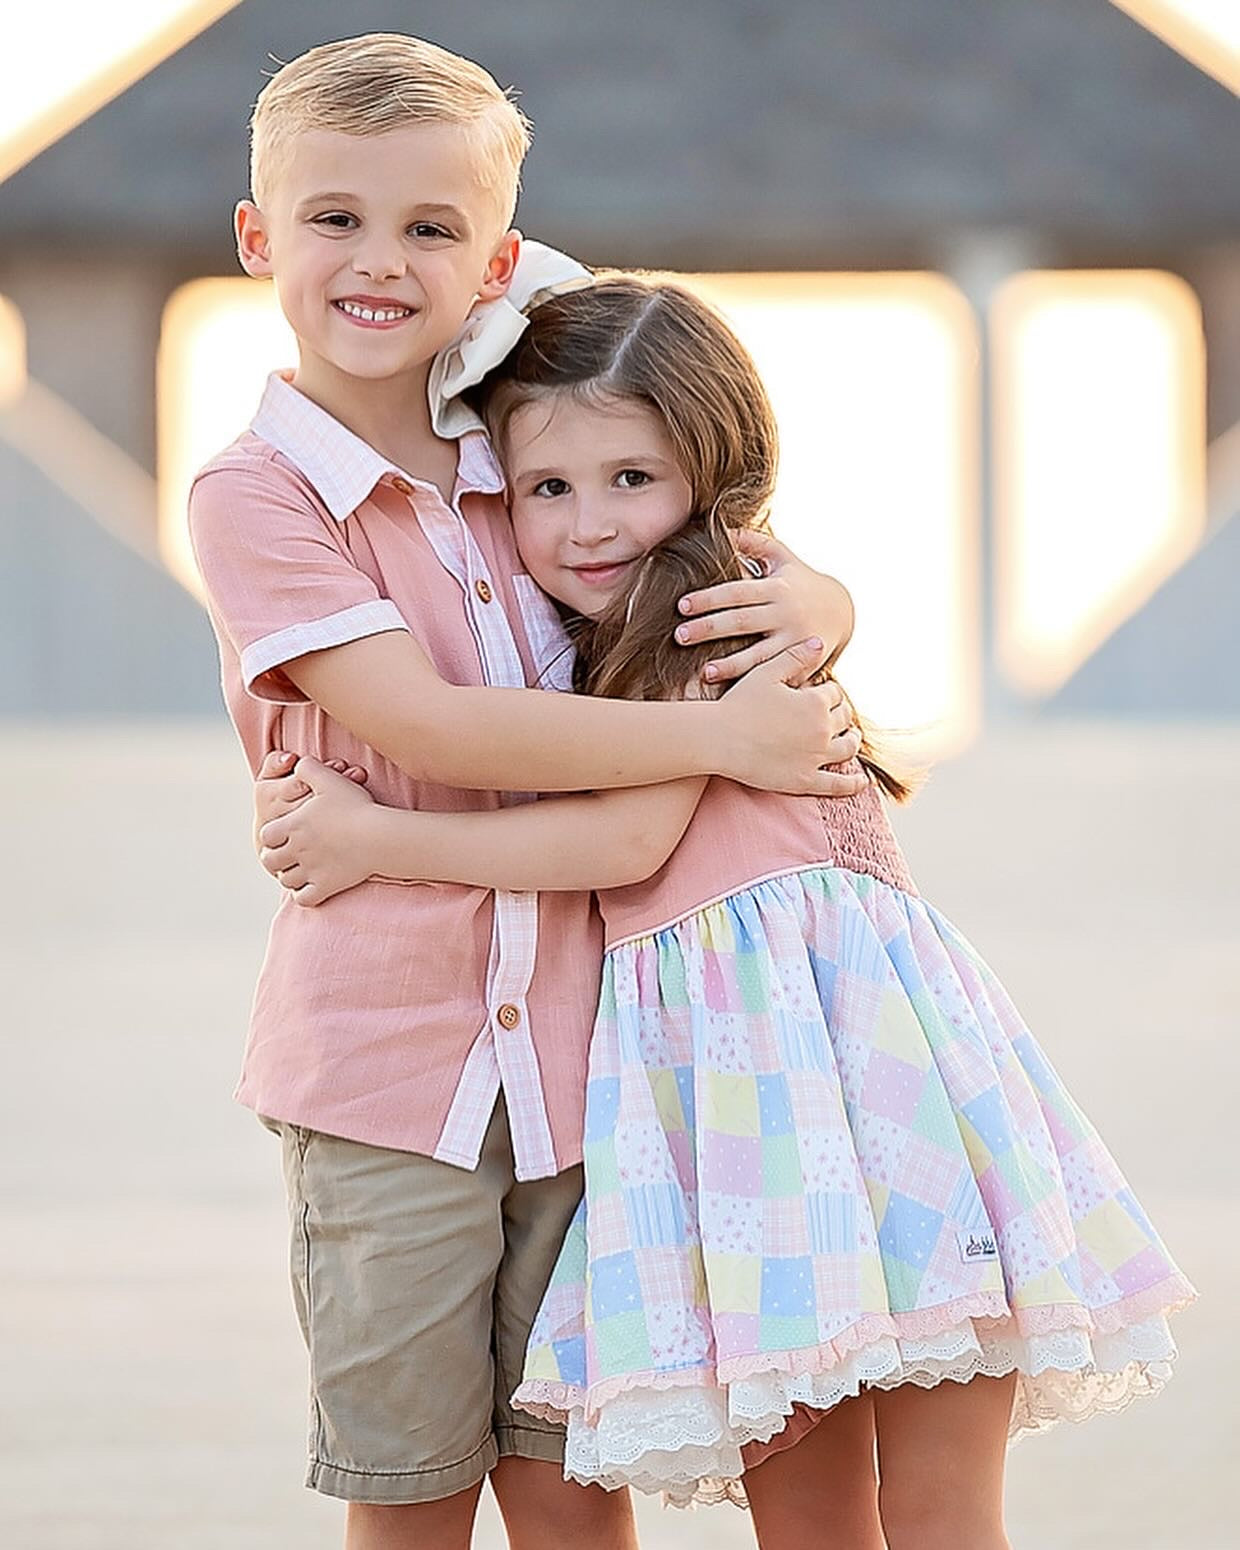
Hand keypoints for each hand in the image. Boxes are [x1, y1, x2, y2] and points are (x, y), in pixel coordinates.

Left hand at [257, 756, 377, 906]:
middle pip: (270, 861)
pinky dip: (303, 896)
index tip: (281, 834)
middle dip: (274, 858)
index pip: (265, 836)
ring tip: (298, 870)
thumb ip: (308, 768)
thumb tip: (297, 762)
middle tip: (285, 855)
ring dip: (288, 876)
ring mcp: (311, 871)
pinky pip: (303, 899)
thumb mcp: (329, 779)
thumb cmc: (356, 806)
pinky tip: (311, 887)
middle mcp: (297, 850)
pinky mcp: (326, 887)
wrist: (379, 836)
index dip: (271, 835)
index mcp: (293, 825)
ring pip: (285, 880)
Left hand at [675, 529, 853, 684]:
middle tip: (679, 636)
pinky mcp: (803, 662)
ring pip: (759, 654)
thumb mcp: (782, 556)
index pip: (737, 592)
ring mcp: (795, 639)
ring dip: (731, 665)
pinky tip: (736, 691)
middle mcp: (785, 613)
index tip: (682, 606)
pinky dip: (757, 681)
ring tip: (704, 672)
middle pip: (742, 621)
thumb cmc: (801, 581)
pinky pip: (776, 673)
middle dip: (709, 629)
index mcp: (776, 587)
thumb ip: (752, 542)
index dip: (709, 598)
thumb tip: (720, 529)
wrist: (842, 609)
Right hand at [719, 641, 866, 796]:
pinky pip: (837, 785)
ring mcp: (816, 758)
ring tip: (852, 738)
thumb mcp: (766, 672)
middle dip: (841, 713)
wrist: (717, 739)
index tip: (821, 692)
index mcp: (815, 702)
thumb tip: (820, 641)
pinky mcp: (805, 781)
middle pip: (843, 718)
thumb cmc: (738, 703)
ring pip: (847, 747)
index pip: (834, 693)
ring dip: (852, 740)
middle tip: (838, 714)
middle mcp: (822, 730)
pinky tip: (861, 782)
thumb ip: (796, 656)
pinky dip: (853, 783)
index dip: (828, 692)